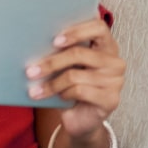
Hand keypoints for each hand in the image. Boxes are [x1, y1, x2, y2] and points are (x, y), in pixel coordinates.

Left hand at [26, 18, 124, 137]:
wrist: (82, 120)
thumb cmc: (74, 88)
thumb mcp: (69, 67)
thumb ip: (64, 52)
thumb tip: (38, 43)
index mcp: (107, 46)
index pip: (99, 27)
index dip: (77, 31)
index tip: (55, 40)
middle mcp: (115, 61)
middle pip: (80, 53)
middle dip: (52, 62)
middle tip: (32, 70)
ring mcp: (115, 81)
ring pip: (75, 75)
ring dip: (51, 84)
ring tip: (35, 89)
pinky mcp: (111, 99)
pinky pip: (80, 91)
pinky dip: (64, 94)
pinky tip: (58, 98)